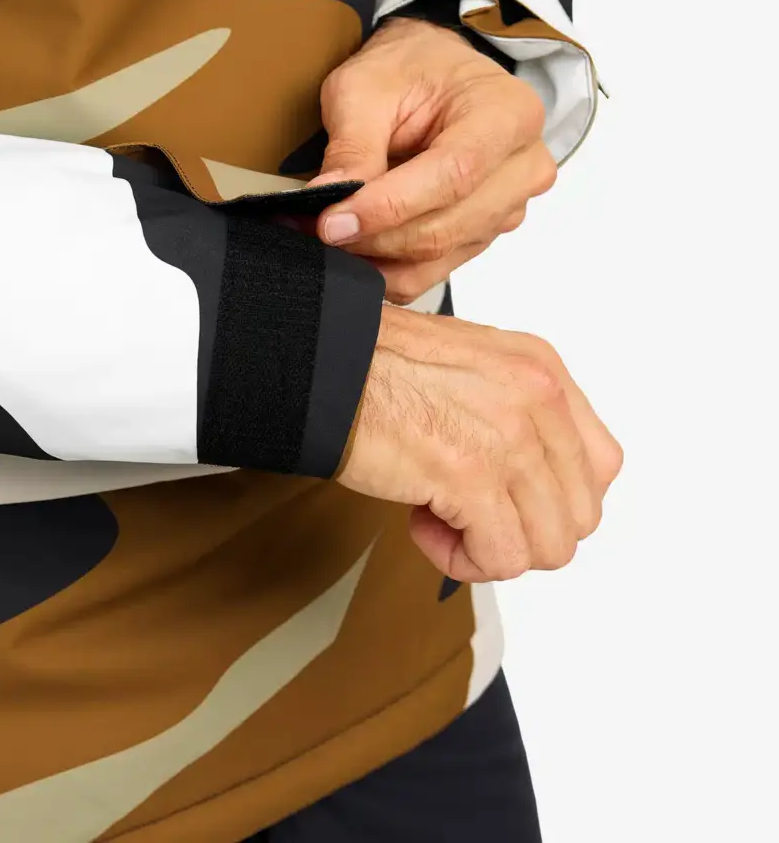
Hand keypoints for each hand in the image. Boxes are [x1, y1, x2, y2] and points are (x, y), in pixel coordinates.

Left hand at [311, 16, 557, 303]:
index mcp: (507, 114)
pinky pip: (434, 271)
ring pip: (438, 256)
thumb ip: (354, 144)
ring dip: (376, 257)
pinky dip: (388, 270)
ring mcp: (508, 206)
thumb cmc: (409, 69)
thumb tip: (329, 197)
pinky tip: (354, 250)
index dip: (389, 206)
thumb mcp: (366, 88)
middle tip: (315, 230)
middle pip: (447, 225)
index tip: (333, 221)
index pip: (452, 175)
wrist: (433, 72)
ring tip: (328, 237)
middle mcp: (522, 166)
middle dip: (374, 237)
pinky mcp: (484, 234)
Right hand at [338, 306, 622, 581]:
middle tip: (465, 511)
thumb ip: (514, 411)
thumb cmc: (375, 364)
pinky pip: (500, 559)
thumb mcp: (471, 365)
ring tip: (438, 518)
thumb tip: (527, 483)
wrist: (323, 362)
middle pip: (579, 515)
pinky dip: (463, 561)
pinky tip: (422, 526)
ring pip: (549, 547)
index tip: (504, 497)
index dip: (551, 499)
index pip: (599, 466)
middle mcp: (539, 400)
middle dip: (522, 530)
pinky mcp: (471, 477)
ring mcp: (510, 438)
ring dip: (492, 550)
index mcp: (542, 370)